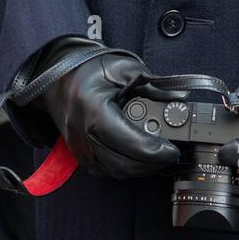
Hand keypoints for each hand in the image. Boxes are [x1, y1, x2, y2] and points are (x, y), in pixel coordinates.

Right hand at [37, 43, 180, 180]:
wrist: (58, 76)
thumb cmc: (89, 69)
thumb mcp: (123, 68)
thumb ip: (152, 84)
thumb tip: (180, 98)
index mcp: (93, 110)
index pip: (127, 142)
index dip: (153, 151)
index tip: (172, 149)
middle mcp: (83, 135)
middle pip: (122, 163)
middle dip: (151, 163)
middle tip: (172, 154)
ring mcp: (80, 148)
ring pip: (115, 171)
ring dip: (140, 169)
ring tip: (160, 156)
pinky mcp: (81, 155)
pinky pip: (106, 170)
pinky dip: (127, 167)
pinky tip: (141, 158)